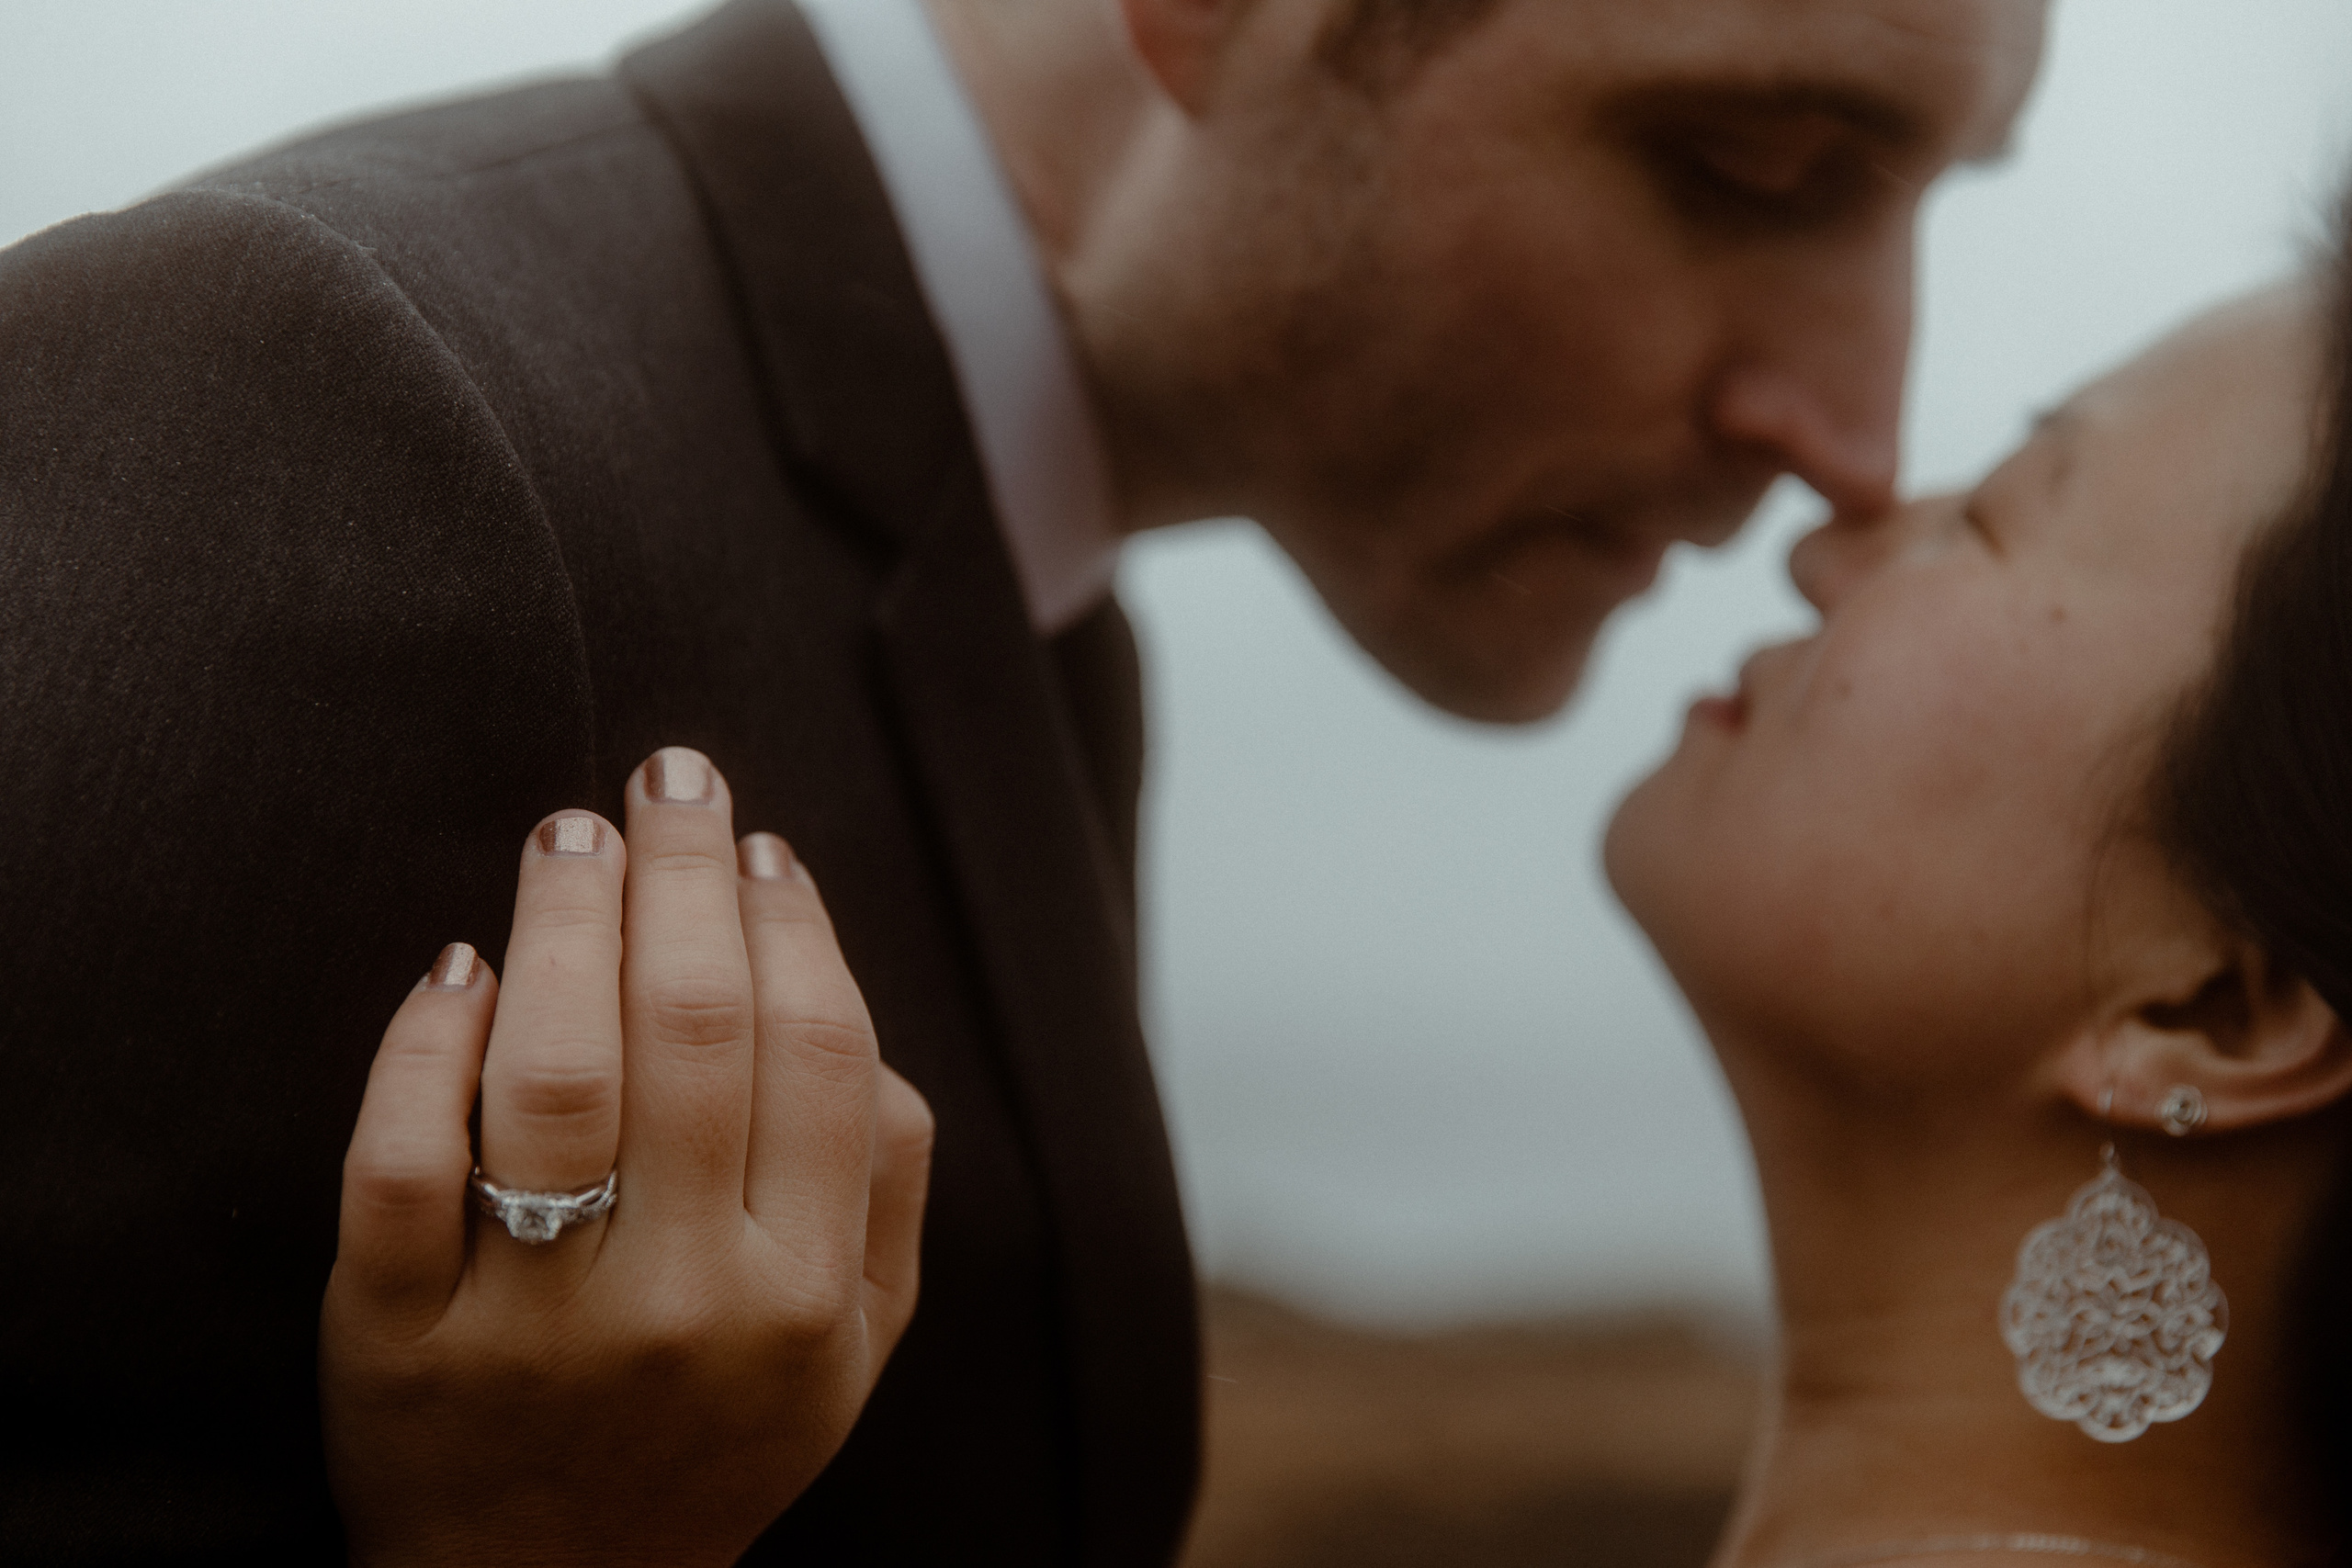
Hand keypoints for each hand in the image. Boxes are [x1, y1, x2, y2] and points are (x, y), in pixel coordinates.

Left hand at [321, 747, 933, 1566]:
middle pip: (689, 1031)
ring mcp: (530, 1326)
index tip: (760, 842)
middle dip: (680, 872)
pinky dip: (425, 1043)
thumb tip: (840, 993)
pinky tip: (460, 966)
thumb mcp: (857, 1339)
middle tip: (666, 776)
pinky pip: (398, 1162)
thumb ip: (890, 1178)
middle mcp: (684, 1305)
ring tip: (570, 837)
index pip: (818, 1050)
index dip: (791, 920)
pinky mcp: (391, 1341)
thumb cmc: (719, 1426)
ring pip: (551, 1073)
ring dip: (562, 921)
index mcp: (808, 1293)